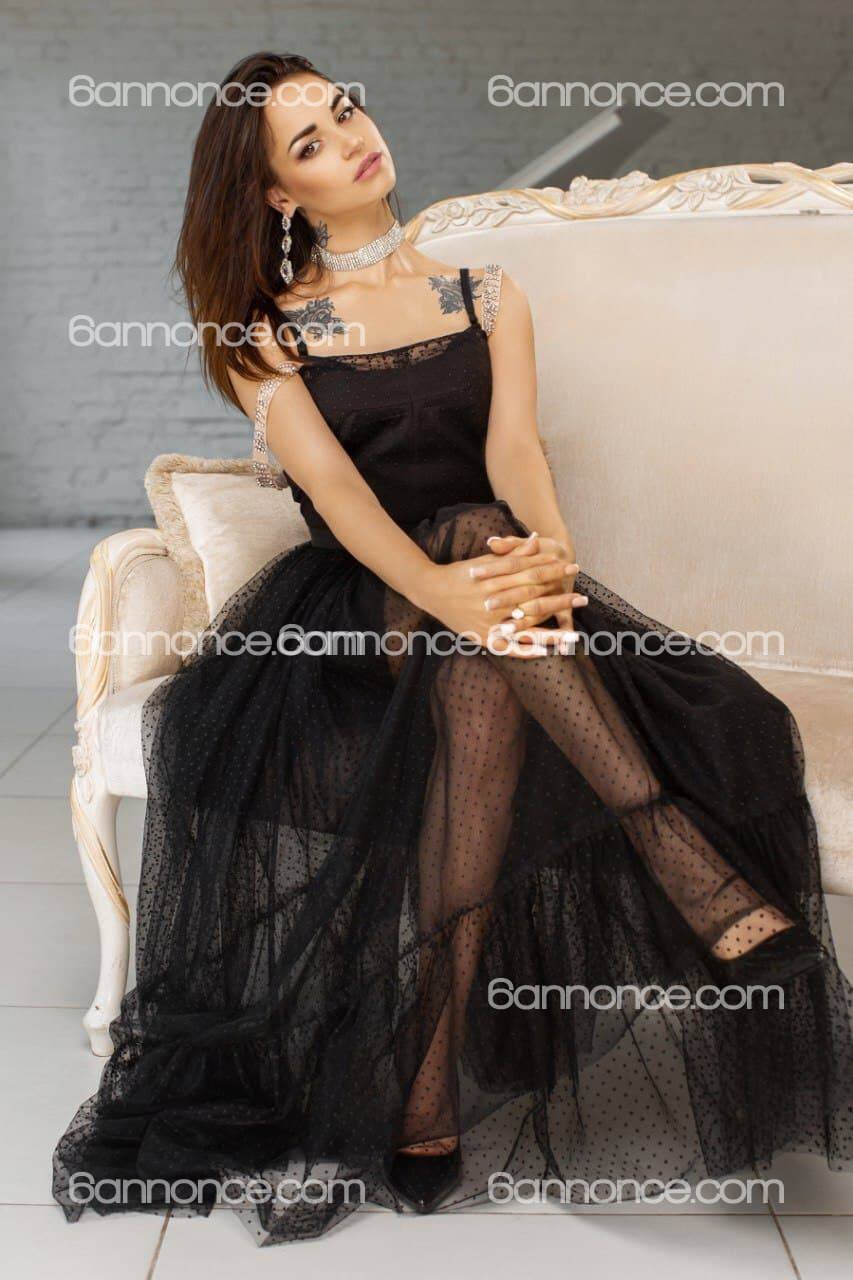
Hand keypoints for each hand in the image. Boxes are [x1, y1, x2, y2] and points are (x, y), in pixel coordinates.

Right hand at [415, 539, 579, 658]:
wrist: (430, 590)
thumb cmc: (460, 573)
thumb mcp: (485, 560)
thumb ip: (512, 552)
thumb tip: (536, 539)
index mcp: (495, 579)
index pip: (531, 575)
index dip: (553, 572)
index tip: (572, 569)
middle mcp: (493, 601)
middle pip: (532, 600)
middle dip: (559, 599)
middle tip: (583, 598)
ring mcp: (488, 622)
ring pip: (524, 627)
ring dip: (550, 633)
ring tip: (573, 635)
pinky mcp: (482, 637)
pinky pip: (506, 647)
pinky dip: (524, 651)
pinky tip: (544, 653)